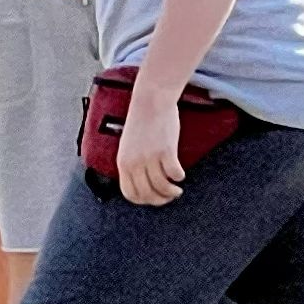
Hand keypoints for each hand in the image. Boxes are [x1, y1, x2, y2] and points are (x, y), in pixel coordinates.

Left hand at [117, 87, 189, 206]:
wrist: (150, 102)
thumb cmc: (142, 121)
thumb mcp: (129, 146)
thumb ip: (133, 163)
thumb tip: (143, 180)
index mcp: (123, 163)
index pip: (130, 193)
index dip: (143, 201)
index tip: (153, 199)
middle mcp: (135, 163)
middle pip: (147, 194)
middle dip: (160, 200)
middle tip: (169, 197)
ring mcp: (150, 158)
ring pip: (161, 187)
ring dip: (171, 192)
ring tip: (177, 190)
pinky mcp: (166, 151)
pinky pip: (174, 173)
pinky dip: (179, 177)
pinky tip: (180, 175)